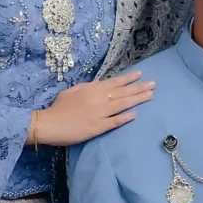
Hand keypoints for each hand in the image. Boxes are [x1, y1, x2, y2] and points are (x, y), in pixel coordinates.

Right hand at [33, 71, 153, 146]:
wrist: (49, 123)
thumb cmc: (58, 107)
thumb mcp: (71, 91)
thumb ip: (87, 88)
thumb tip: (100, 85)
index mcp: (91, 89)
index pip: (114, 82)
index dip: (128, 78)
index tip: (141, 75)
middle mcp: (98, 99)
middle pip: (122, 92)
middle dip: (139, 88)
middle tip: (154, 84)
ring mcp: (99, 113)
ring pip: (122, 105)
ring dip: (137, 99)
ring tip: (150, 95)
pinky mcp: (98, 127)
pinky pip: (115, 121)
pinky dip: (125, 117)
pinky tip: (135, 114)